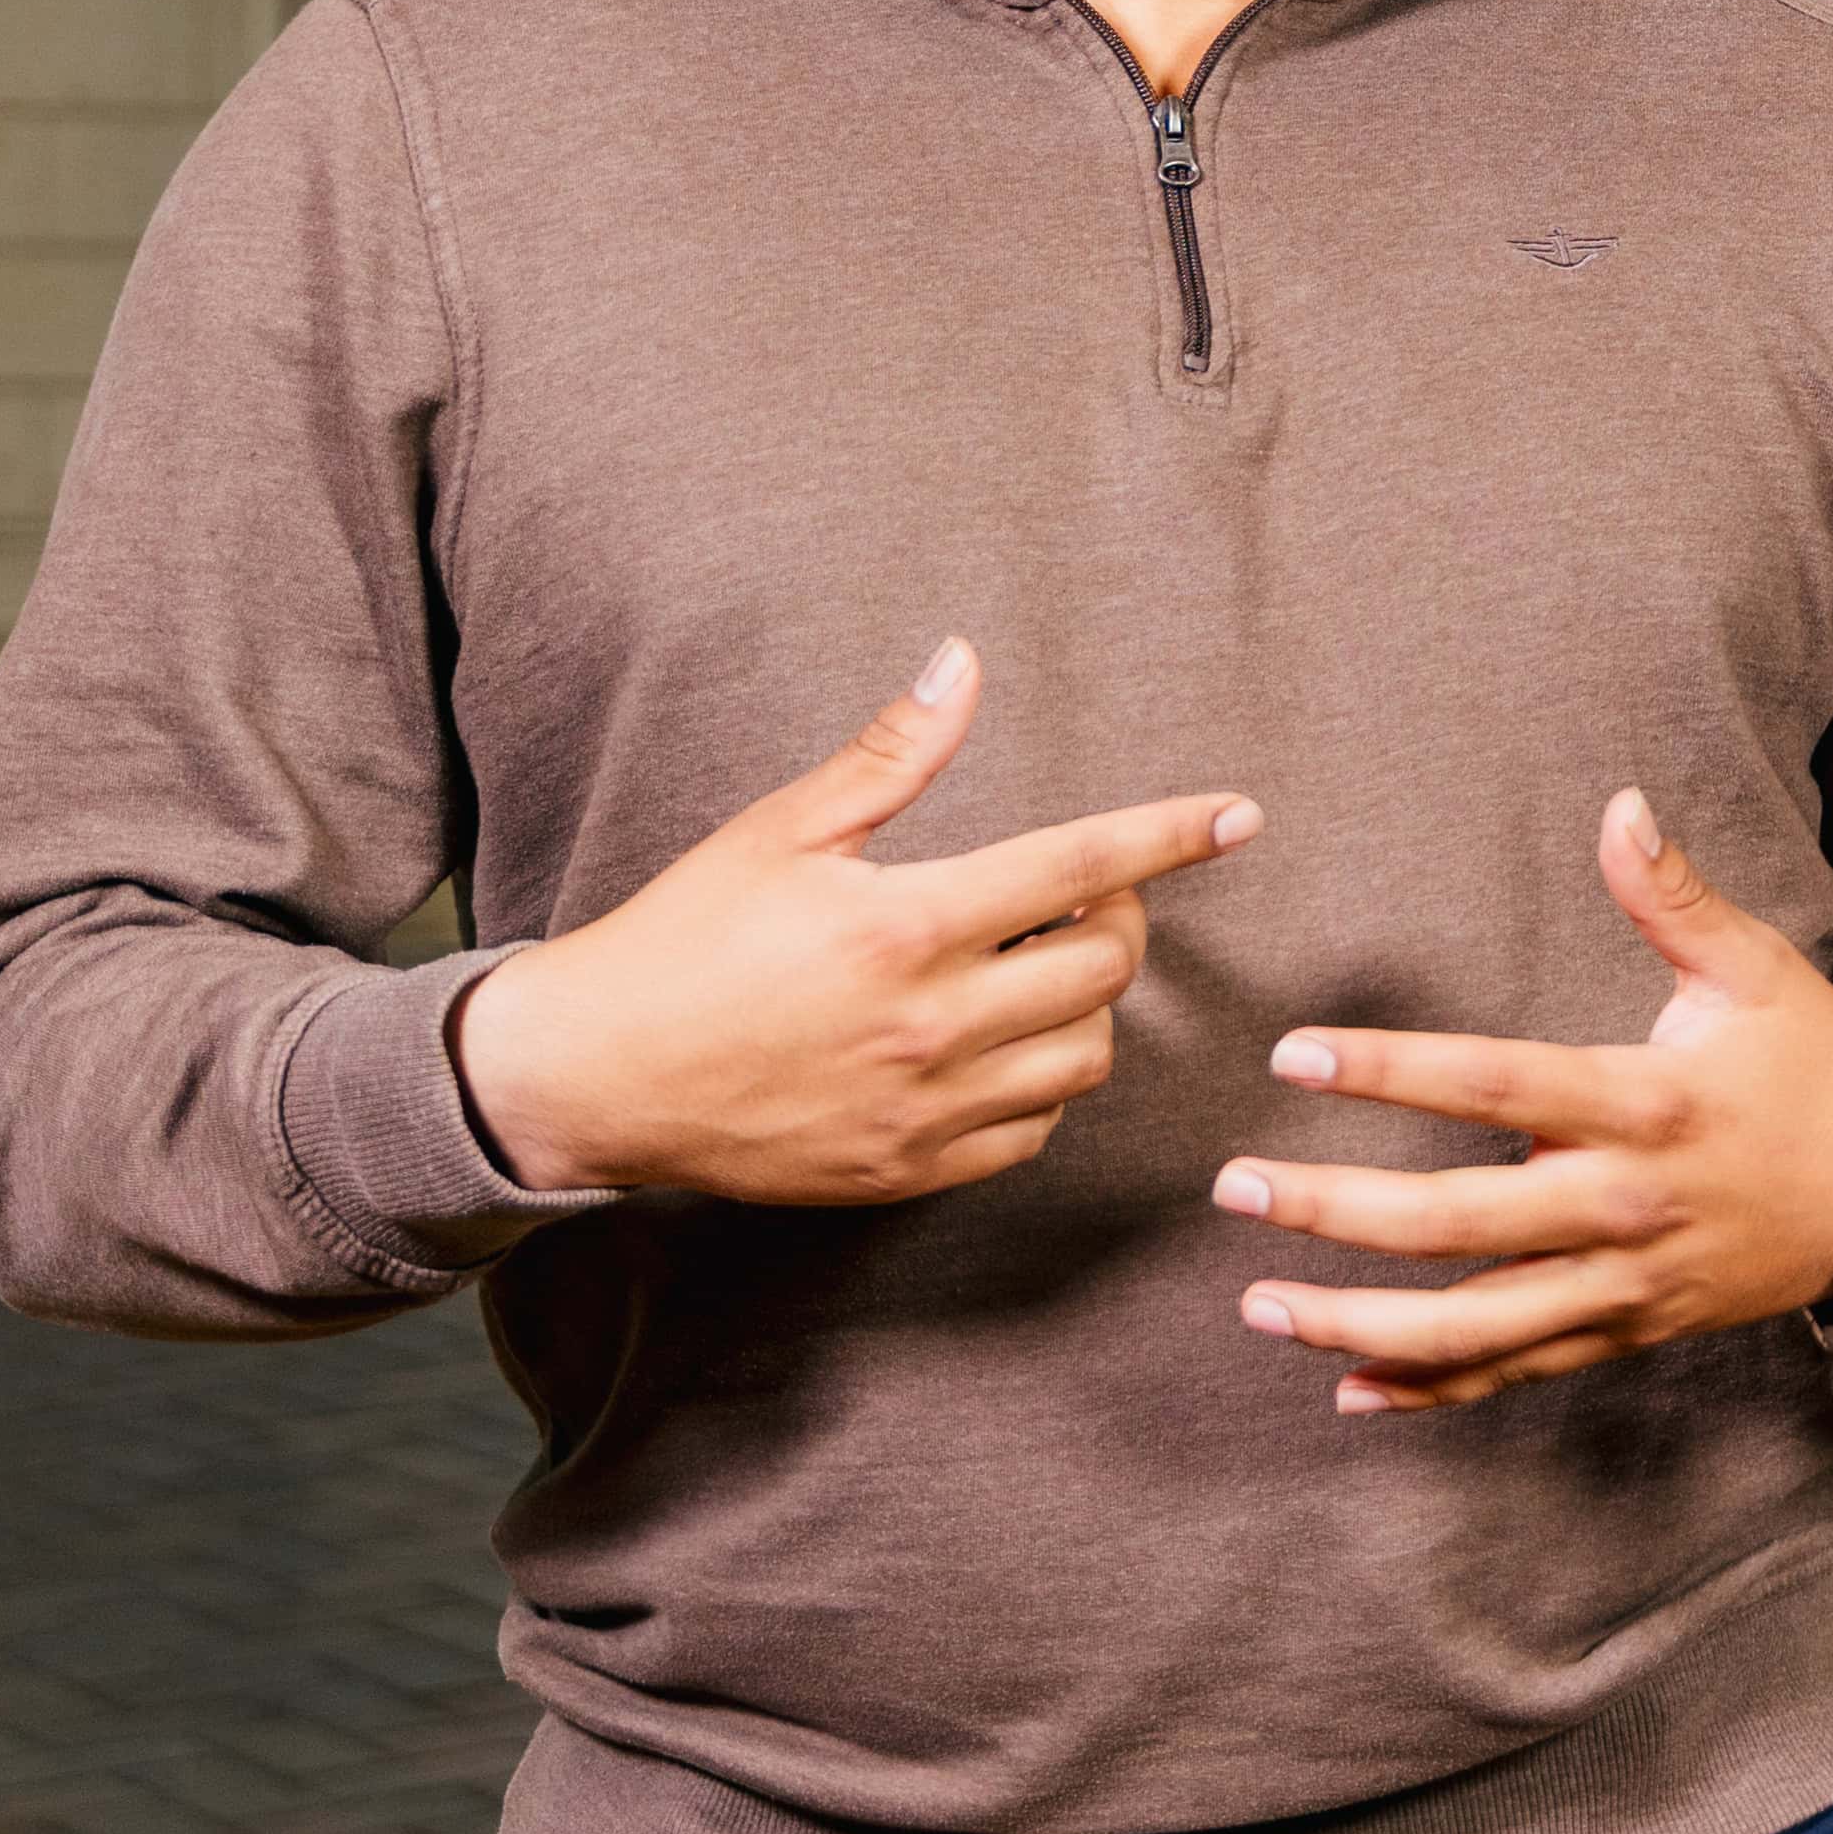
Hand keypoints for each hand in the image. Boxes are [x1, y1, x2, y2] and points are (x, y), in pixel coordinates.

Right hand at [449, 639, 1255, 1205]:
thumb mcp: (782, 830)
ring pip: (1085, 1059)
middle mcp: (929, 1024)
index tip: (1238, 816)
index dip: (1170, 835)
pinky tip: (1001, 1045)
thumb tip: (963, 661)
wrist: (594, 1075)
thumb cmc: (684, 938)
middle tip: (1081, 897)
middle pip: (1105, 970)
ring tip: (1037, 971)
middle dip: (1119, 922)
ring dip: (1087, 1008)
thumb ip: (892, 754)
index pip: (1081, 868)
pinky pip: (1030, 1134)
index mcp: (906, 925)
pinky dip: (1041, 1086)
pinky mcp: (905, 1171)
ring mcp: (923, 1109)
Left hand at [1212, 791, 1832, 1414]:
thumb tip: (1620, 804)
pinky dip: (1433, 1392)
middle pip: (1454, 1222)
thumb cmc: (1817, 1066)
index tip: (1294, 1056)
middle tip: (1233, 1188)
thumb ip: (1673, 895)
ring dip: (1357, 1322)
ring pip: (1472, 1324)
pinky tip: (1351, 1391)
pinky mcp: (1631, 1330)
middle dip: (1332, 1209)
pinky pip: (1518, 1373)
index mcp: (1644, 1104)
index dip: (1388, 1069)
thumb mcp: (1755, 969)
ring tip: (1260, 1308)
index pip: (1492, 1086)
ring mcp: (1625, 1279)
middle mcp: (1624, 1204)